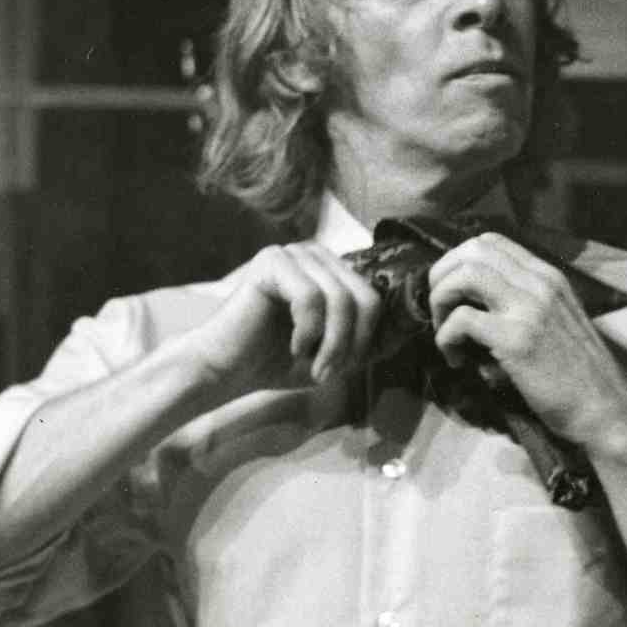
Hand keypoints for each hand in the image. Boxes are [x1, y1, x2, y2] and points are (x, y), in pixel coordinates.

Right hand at [178, 242, 383, 399]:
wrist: (224, 370)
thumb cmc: (275, 361)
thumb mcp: (333, 353)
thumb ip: (364, 340)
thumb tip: (402, 334)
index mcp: (332, 270)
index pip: (374, 298)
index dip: (368, 338)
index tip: (345, 368)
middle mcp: (316, 254)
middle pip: (364, 297)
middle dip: (353, 343)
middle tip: (330, 372)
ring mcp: (293, 253)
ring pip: (340, 300)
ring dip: (333, 343)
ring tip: (315, 368)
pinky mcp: (272, 262)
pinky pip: (312, 298)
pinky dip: (309, 331)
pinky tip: (293, 347)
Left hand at [427, 232, 626, 447]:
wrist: (603, 408)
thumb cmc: (579, 374)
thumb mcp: (557, 322)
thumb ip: (525, 305)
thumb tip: (478, 304)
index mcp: (549, 277)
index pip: (492, 242)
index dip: (459, 261)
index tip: (453, 292)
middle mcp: (539, 284)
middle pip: (472, 251)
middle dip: (442, 276)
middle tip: (439, 309)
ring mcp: (529, 309)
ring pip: (463, 276)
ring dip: (440, 301)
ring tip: (443, 331)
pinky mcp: (516, 339)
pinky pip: (461, 320)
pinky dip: (446, 338)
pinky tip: (455, 359)